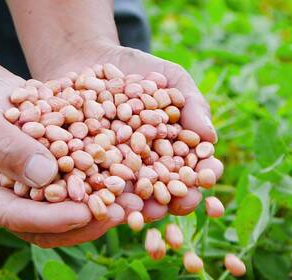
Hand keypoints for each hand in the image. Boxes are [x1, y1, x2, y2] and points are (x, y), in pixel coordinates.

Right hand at [0, 64, 125, 246]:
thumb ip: (7, 145)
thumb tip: (46, 176)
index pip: (16, 216)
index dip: (52, 218)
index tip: (85, 213)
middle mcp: (2, 202)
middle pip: (47, 225)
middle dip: (88, 221)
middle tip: (126, 212)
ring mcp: (26, 195)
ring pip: (67, 213)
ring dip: (106, 208)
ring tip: (143, 201)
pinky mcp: (47, 180)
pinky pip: (78, 188)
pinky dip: (106, 185)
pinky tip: (137, 178)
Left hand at [26, 44, 222, 245]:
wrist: (86, 59)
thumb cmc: (137, 70)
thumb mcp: (170, 78)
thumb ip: (192, 104)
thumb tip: (210, 137)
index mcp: (172, 152)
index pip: (193, 167)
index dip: (204, 173)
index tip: (210, 174)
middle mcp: (145, 169)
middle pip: (163, 189)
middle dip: (173, 198)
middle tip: (180, 202)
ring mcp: (113, 174)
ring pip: (127, 196)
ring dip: (136, 205)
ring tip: (142, 208)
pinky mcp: (82, 173)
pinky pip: (89, 187)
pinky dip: (94, 195)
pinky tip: (99, 199)